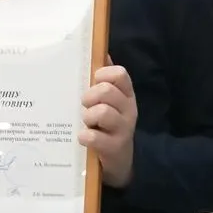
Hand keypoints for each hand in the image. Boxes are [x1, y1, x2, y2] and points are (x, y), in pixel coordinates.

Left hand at [79, 64, 136, 186]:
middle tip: (85, 105)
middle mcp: (128, 109)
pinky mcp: (114, 148)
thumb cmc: (108, 126)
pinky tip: (83, 138)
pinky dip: (85, 136)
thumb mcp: (109, 101)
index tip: (93, 83)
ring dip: (88, 116)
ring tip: (86, 122)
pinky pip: (94, 137)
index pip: (120, 74)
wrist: (120, 161)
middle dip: (90, 96)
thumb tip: (100, 51)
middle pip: (107, 91)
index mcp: (126, 94)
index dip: (103, 75)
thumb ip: (105, 79)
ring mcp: (123, 129)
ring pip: (102, 112)